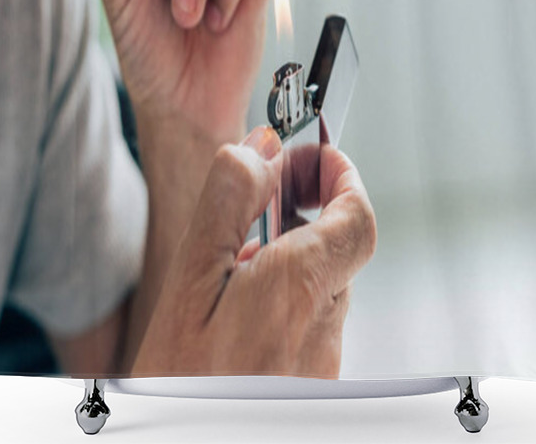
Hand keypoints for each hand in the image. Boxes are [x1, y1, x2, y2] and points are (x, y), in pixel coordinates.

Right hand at [131, 127, 377, 377]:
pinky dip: (291, 291)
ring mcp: (322, 360)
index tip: (315, 155)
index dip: (342, 175)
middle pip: (344, 245)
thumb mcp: (189, 281)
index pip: (358, 215)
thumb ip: (229, 204)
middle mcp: (323, 328)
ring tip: (246, 249)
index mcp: (298, 290)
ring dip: (300, 250)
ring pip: (327, 282)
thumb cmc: (178, 387)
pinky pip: (313, 319)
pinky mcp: (312, 383)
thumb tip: (262, 149)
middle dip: (315, 206)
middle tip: (275, 190)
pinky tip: (243, 303)